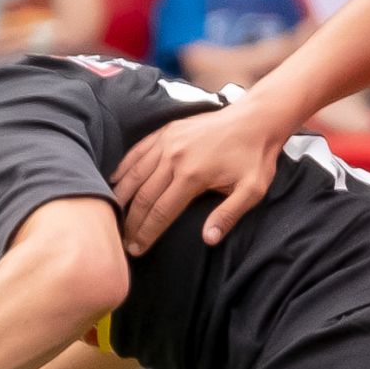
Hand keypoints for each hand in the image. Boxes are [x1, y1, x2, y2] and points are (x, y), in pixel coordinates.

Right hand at [109, 98, 288, 255]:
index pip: (161, 212)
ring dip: (121, 197)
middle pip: (143, 196)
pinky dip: (124, 167)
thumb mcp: (252, 190)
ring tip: (112, 216)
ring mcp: (167, 141)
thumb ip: (228, 215)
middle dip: (130, 221)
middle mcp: (174, 157)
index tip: (136, 250)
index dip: (146, 233)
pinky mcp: (166, 131)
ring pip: (135, 174)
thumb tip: (208, 240)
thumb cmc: (256, 157)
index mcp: (193, 175)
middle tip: (122, 241)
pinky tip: (114, 181)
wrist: (256, 118)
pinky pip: (138, 151)